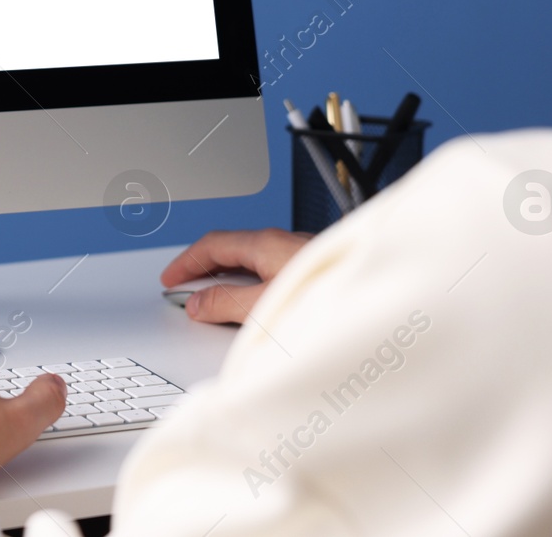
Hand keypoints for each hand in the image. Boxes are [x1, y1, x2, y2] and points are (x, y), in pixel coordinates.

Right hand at [160, 228, 311, 323]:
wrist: (381, 307)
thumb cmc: (326, 295)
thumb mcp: (263, 306)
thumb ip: (226, 304)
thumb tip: (198, 303)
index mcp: (265, 244)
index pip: (212, 245)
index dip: (186, 262)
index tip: (170, 279)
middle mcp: (282, 242)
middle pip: (230, 249)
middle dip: (203, 267)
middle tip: (185, 287)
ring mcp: (300, 254)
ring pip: (252, 259)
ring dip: (227, 276)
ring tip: (214, 298)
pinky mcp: (314, 269)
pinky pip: (269, 269)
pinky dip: (250, 281)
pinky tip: (253, 300)